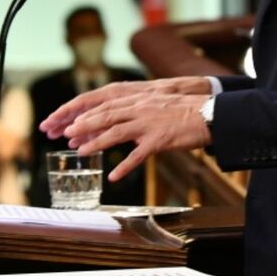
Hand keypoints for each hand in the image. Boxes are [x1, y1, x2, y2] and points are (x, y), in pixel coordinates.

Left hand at [40, 77, 212, 181]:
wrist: (209, 113)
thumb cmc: (185, 111)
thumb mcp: (157, 104)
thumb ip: (137, 111)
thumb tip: (119, 121)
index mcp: (139, 99)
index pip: (105, 104)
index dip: (85, 113)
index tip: (70, 121)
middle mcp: (140, 108)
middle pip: (105, 115)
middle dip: (83, 125)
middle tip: (67, 134)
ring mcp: (149, 123)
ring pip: (116, 132)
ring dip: (96, 142)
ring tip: (81, 152)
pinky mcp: (160, 139)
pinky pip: (138, 155)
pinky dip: (125, 166)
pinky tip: (114, 176)